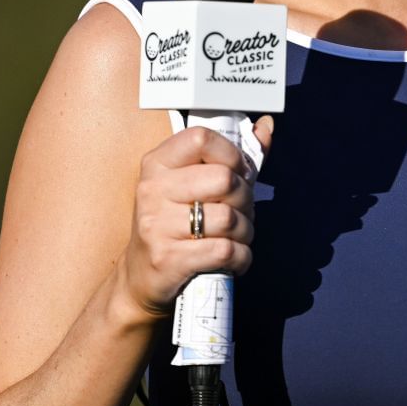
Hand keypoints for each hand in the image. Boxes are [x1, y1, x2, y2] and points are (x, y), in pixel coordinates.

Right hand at [116, 117, 274, 320]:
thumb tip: (265, 127)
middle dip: (245, 198)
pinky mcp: (169, 258)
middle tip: (241, 211)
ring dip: (245, 231)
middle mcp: (152, 190)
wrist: (141, 278)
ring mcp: (158, 225)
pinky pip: (225, 251)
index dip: (232, 154)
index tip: (239, 172)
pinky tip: (235, 258)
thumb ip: (229, 158)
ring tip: (237, 237)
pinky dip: (241, 257)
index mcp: (157, 164)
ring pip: (229, 218)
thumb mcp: (191, 187)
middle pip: (224, 179)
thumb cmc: (174, 226)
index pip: (201, 138)